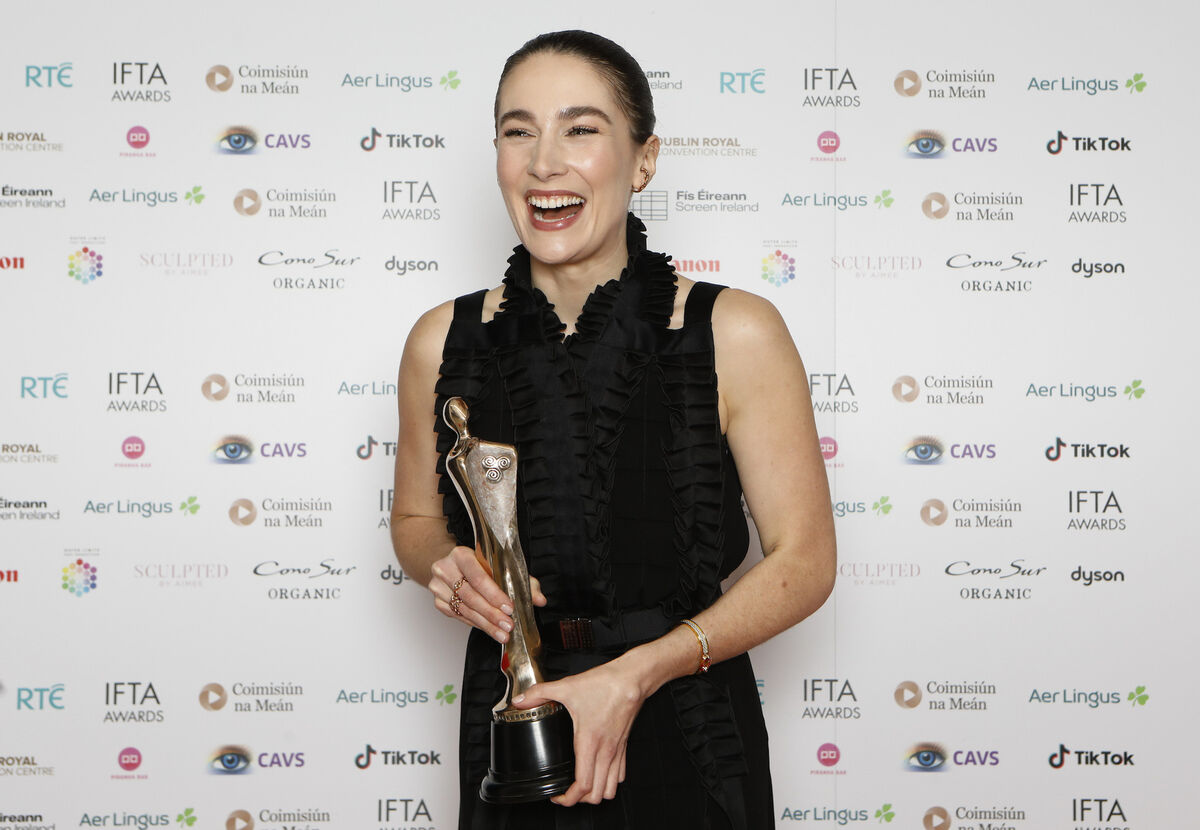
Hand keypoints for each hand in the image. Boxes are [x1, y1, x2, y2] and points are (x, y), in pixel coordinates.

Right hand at [428, 545, 545, 641]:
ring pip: (465, 610)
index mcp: (461, 554)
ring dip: (486, 624)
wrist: (454, 565)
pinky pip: (459, 617)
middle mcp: (445, 569)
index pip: (478, 577)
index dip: (495, 595)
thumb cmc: (480, 564)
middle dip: (492, 614)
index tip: (510, 608)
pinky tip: (489, 629)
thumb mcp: (500, 566)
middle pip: (471, 596)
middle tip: (508, 625)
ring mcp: (439, 587)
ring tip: (502, 633)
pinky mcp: (439, 602)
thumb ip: (523, 581)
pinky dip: (476, 624)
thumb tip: (540, 600)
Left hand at [512, 658, 647, 805]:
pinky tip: (597, 772)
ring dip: (595, 793)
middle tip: (564, 792)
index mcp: (590, 742)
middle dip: (579, 800)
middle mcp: (605, 751)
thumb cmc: (605, 684)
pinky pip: (619, 775)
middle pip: (596, 794)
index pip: (582, 785)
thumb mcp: (567, 687)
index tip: (556, 795)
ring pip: (610, 789)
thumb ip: (540, 693)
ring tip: (581, 787)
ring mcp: (616, 750)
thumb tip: (520, 700)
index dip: (568, 798)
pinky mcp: (624, 745)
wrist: (632, 678)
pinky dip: (608, 781)